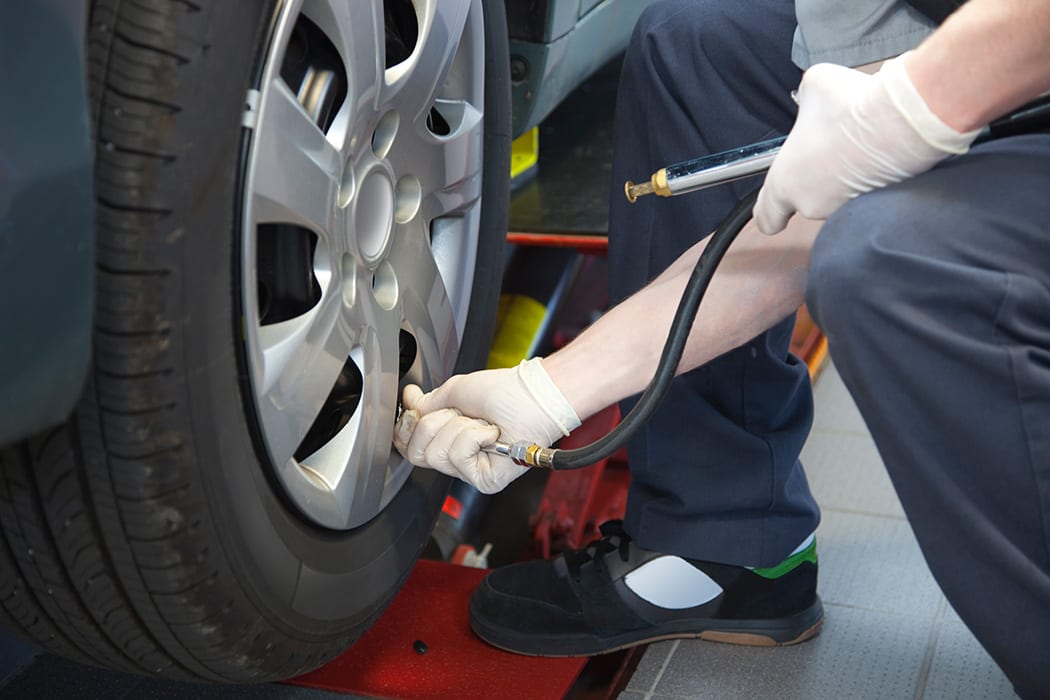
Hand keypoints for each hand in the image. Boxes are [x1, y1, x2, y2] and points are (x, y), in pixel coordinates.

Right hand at [393, 358, 580, 493]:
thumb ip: (427, 403)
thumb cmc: (506, 391)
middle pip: (417, 453)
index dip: (407, 428)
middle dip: (435, 424)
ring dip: (458, 428)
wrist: (532, 396)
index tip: (414, 410)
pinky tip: (491, 433)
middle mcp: (457, 456)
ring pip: (436, 455)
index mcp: (448, 436)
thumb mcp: (455, 391)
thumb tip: (410, 403)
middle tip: (461, 414)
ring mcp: (470, 470)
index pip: (409, 446)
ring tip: (481, 423)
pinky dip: (473, 436)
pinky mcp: (483, 479)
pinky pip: (458, 457)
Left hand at [754, 55, 979, 233]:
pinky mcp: (876, 206)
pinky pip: (866, 194)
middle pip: (807, 201)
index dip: (770, 215)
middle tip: (829, 150)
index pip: (765, 218)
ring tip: (857, 144)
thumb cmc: (852, 105)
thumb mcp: (814, 86)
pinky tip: (878, 152)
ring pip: (837, 198)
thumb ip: (805, 100)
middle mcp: (812, 205)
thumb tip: (811, 99)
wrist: (902, 119)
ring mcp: (844, 208)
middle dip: (815, 180)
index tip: (776, 212)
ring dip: (843, 179)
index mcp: (785, 183)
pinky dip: (870, 179)